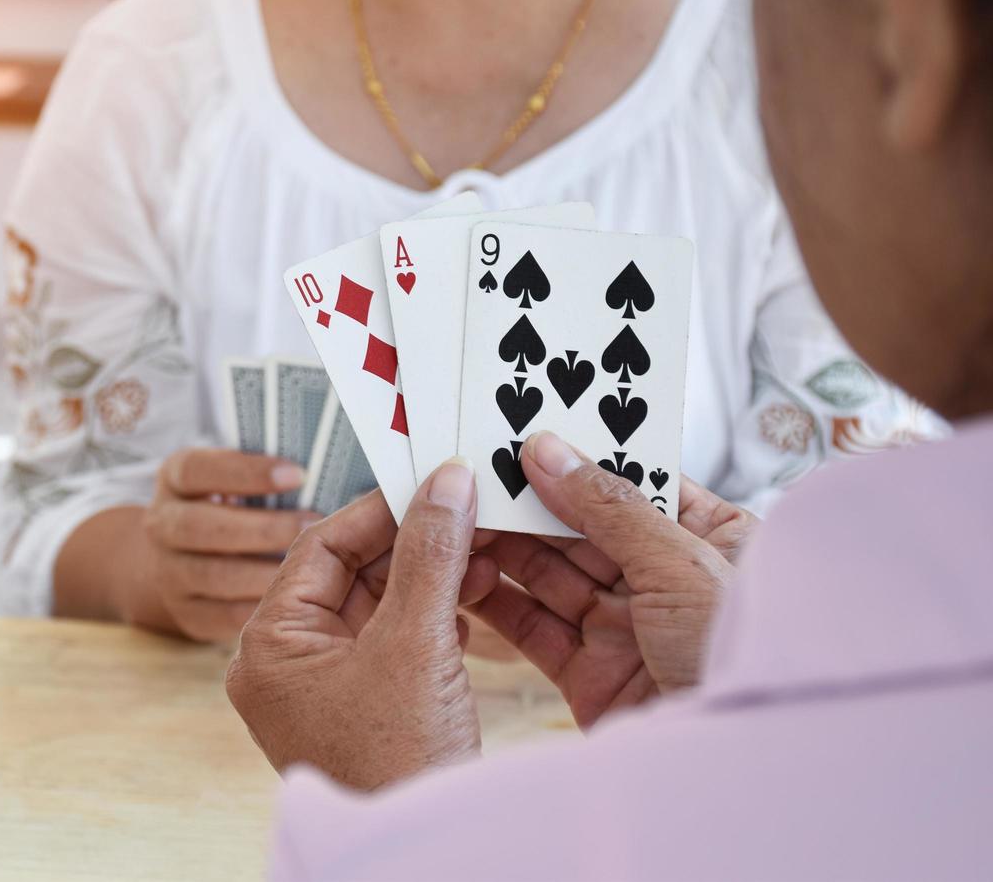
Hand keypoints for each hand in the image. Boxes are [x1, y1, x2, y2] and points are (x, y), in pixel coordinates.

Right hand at [125, 449, 315, 641]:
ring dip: (265, 571)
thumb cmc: (227, 509)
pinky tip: (296, 599)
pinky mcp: (188, 615)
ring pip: (213, 576)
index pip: (197, 470)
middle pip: (199, 527)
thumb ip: (264, 476)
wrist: (177, 563)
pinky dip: (262, 606)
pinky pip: (225, 615)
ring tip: (311, 567)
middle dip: (261, 528)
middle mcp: (163, 525)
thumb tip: (316, 477)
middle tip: (311, 525)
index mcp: (175, 481)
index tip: (297, 474)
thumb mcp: (231, 481)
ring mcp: (170, 574)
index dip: (246, 472)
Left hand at [226, 461, 499, 790]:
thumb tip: (447, 480)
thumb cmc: (401, 761)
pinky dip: (433, 616)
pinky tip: (474, 602)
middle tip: (467, 509)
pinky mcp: (365, 706)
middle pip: (349, 572)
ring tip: (483, 553)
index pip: (319, 546)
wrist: (435, 855)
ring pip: (378, 605)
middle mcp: (286, 664)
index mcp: (268, 646)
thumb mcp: (416, 643)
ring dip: (430, 576)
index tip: (432, 479)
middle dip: (413, 542)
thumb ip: (430, 554)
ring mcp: (325, 688)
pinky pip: (394, 640)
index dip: (379, 508)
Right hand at [470, 432, 753, 728]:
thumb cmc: (744, 659)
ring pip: (549, 574)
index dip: (576, 458)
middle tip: (472, 470)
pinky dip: (496, 601)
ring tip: (454, 514)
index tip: (520, 431)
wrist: (737, 765)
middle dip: (527, 501)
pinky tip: (460, 572)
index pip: (633, 482)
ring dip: (502, 546)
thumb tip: (547, 450)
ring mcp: (625, 627)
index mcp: (711, 540)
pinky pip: (533, 627)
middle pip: (581, 527)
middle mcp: (665, 580)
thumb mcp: (682, 565)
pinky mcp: (590, 673)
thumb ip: (608, 507)